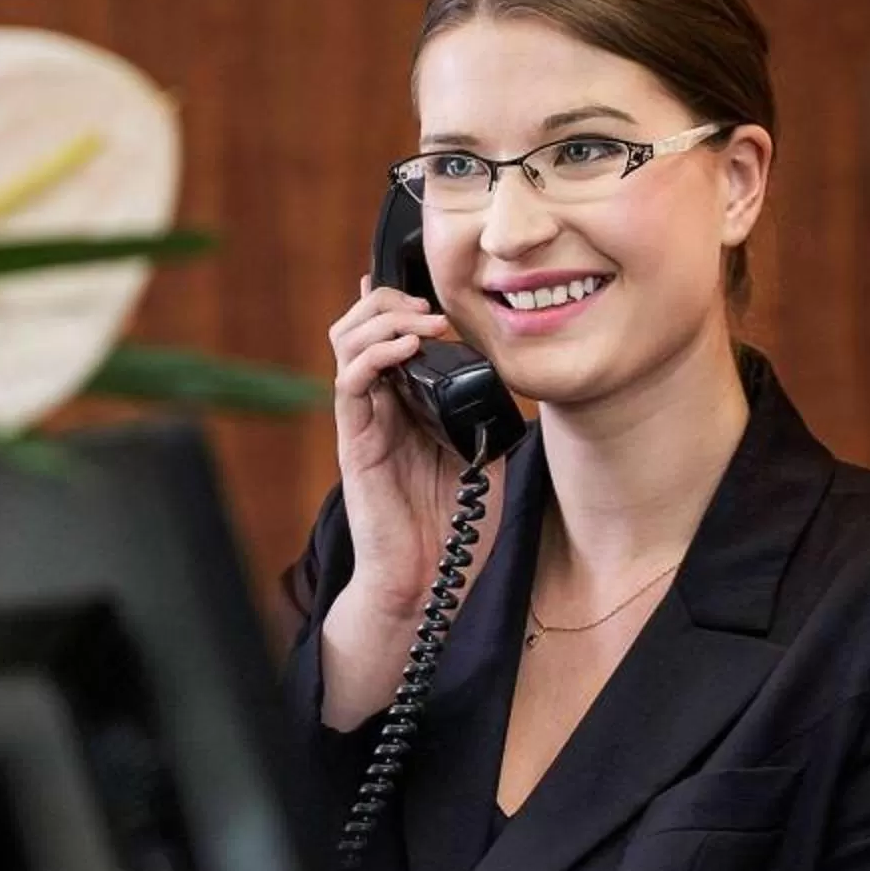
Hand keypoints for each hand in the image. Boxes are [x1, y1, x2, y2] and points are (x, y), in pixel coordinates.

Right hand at [320, 278, 474, 726]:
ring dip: (383, 316)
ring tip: (422, 319)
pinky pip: (350, 382)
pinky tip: (407, 346)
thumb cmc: (457, 525)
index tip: (445, 290)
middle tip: (433, 304)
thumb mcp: (492, 456)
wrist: (429, 581)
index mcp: (409, 401)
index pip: (394, 331)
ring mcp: (364, 420)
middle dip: (393, 298)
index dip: (408, 300)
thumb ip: (494, 415)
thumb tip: (521, 375)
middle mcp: (382, 403)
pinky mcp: (355, 441)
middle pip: (363, 323)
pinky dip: (374, 353)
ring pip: (348, 340)